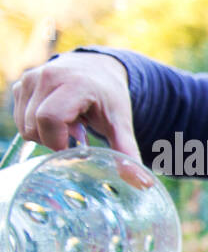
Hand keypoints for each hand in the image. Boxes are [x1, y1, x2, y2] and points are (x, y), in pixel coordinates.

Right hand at [11, 51, 140, 159]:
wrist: (97, 68)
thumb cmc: (109, 96)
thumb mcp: (121, 122)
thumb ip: (127, 151)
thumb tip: (142, 183)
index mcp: (75, 84)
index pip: (50, 118)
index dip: (57, 141)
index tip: (74, 148)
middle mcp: (48, 77)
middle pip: (35, 126)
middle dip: (54, 140)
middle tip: (77, 135)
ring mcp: (30, 79)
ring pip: (24, 125)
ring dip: (45, 134)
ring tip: (69, 124)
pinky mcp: (21, 85)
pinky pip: (20, 119)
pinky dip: (36, 126)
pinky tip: (57, 118)